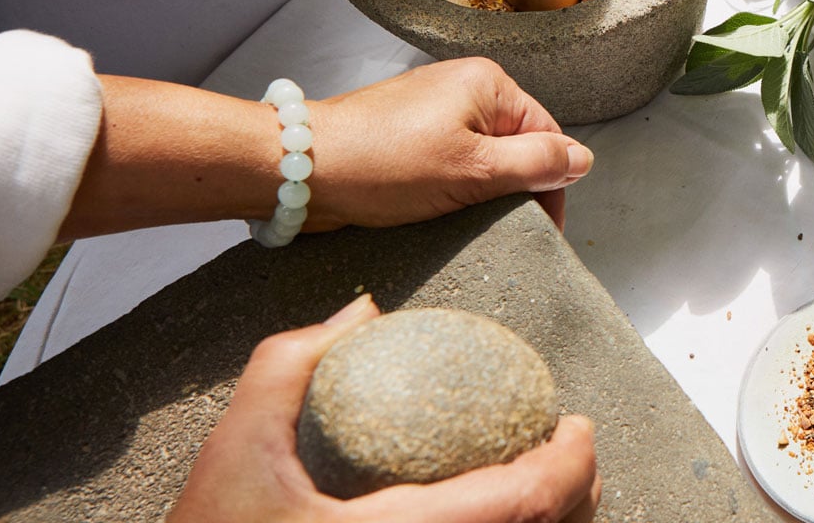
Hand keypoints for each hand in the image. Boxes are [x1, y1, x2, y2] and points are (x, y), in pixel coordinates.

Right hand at [170, 296, 601, 522]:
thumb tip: (362, 310)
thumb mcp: (236, 448)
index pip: (525, 503)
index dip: (571, 463)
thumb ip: (290, 366)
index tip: (577, 423)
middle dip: (578, 491)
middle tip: (569, 445)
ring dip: (550, 520)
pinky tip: (497, 513)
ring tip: (541, 477)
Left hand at [305, 58, 593, 231]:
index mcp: (488, 83)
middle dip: (511, 189)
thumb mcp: (474, 170)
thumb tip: (582, 160)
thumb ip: (536, 164)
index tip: (540, 229)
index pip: (547, 137)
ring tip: (460, 220)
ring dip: (478, 193)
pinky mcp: (405, 133)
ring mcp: (431, 109)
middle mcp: (462, 87)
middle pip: (516, 146)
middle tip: (494, 227)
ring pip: (482, 158)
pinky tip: (434, 210)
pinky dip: (449, 189)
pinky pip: (449, 162)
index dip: (549, 186)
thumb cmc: (381, 164)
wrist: (299, 169)